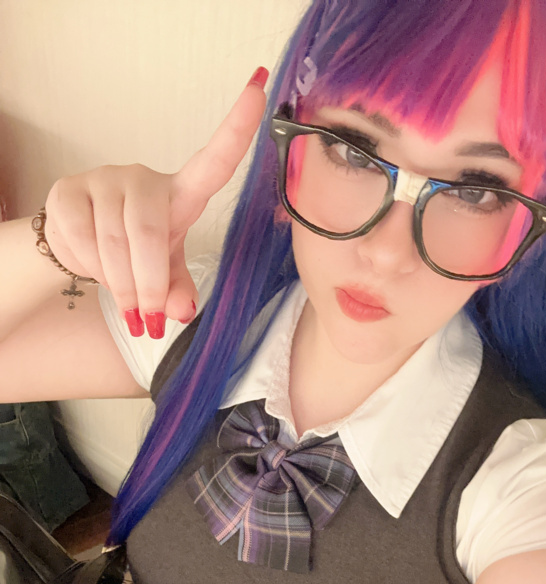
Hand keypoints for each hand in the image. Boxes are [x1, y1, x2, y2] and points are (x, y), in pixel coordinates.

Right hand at [42, 67, 268, 337]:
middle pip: (148, 233)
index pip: (214, 161)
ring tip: (126, 304)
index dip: (237, 128)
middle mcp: (144, 179)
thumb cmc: (137, 250)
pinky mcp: (69, 191)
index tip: (260, 87)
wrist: (79, 242)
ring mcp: (104, 180)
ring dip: (121, 286)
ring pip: (114, 243)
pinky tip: (96, 272)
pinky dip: (92, 271)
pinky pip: (82, 241)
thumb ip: (179, 288)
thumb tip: (182, 311)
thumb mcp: (167, 270)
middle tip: (147, 318)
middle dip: (148, 284)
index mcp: (181, 194)